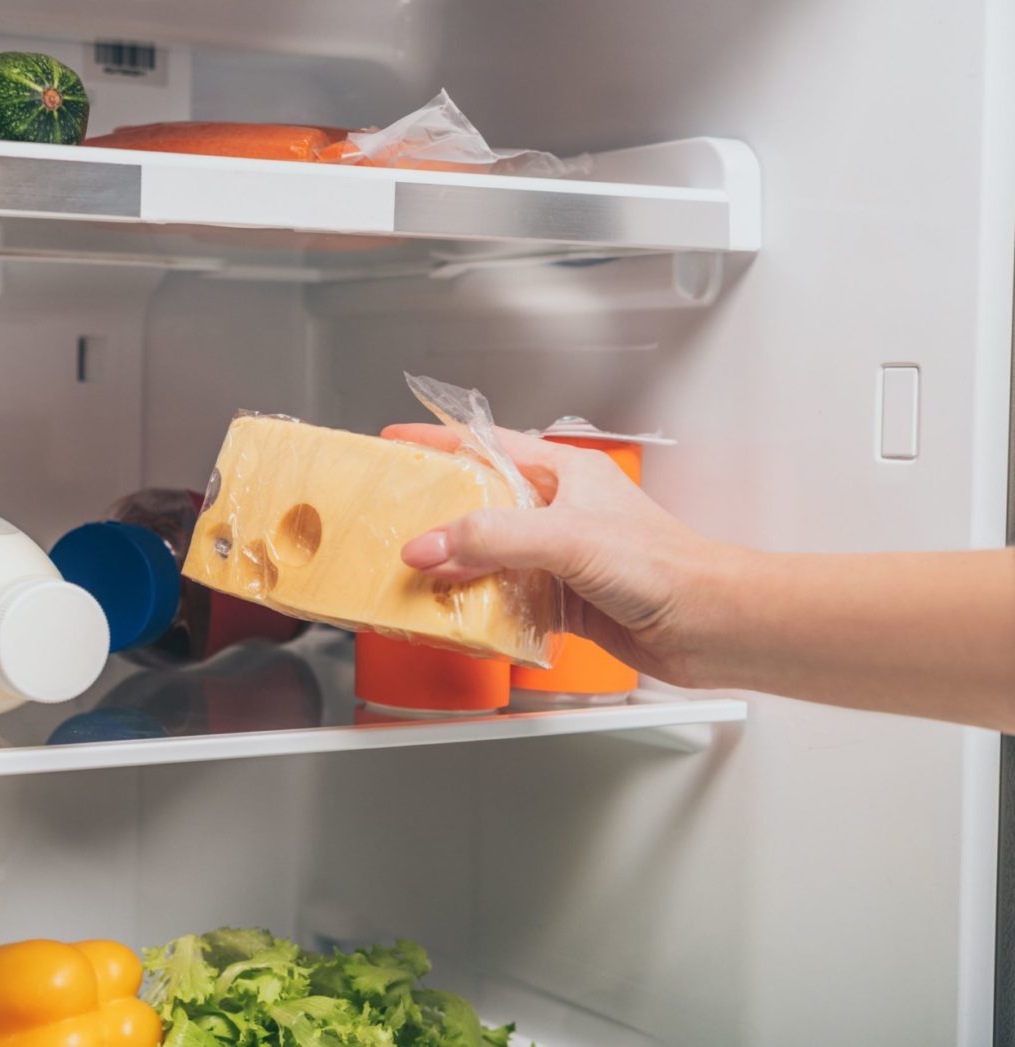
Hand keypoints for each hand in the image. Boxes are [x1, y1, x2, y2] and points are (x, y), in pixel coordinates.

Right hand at [384, 423, 738, 685]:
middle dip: (435, 514)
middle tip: (393, 521)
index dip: (438, 442)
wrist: (709, 625)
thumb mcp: (566, 537)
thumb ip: (492, 539)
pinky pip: (505, 598)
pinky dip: (481, 607)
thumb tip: (429, 546)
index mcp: (563, 474)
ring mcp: (559, 557)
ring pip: (489, 555)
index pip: (486, 446)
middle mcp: (559, 510)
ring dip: (456, 568)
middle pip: (479, 505)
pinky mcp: (564, 599)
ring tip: (416, 574)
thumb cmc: (665, 566)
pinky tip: (461, 615)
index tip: (395, 442)